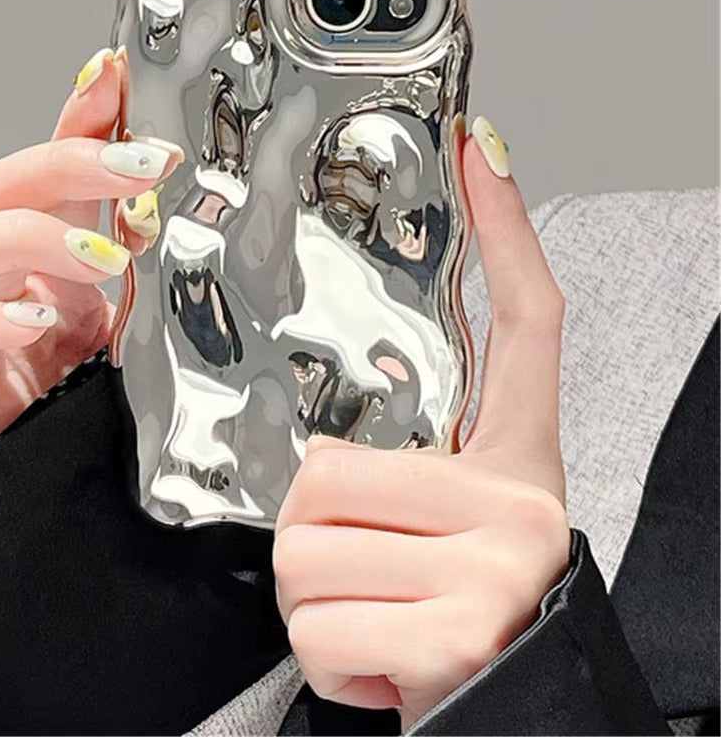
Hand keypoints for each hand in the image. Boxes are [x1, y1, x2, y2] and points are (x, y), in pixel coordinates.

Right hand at [0, 47, 181, 454]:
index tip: (121, 80)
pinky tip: (39, 322)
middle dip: (61, 168)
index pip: (41, 165)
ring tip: (103, 260)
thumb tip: (157, 149)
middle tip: (141, 170)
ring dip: (23, 239)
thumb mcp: (137, 296)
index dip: (76, 119)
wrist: (90, 471)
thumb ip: (135, 224)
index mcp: (40, 251)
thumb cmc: (107, 384)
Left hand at [273, 117, 569, 726]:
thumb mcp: (443, 536)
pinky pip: (318, 624)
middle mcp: (519, 502)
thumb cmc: (461, 619)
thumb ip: (395, 481)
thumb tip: (320, 462)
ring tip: (377, 620)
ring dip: (317, 601)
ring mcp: (497, 562)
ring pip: (306, 549)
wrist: (513, 725)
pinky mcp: (463, 630)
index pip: (523, 325)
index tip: (477, 150)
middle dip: (314, 536)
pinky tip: (383, 665)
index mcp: (515, 465)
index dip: (503, 229)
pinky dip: (329, 659)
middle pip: (329, 469)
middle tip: (366, 575)